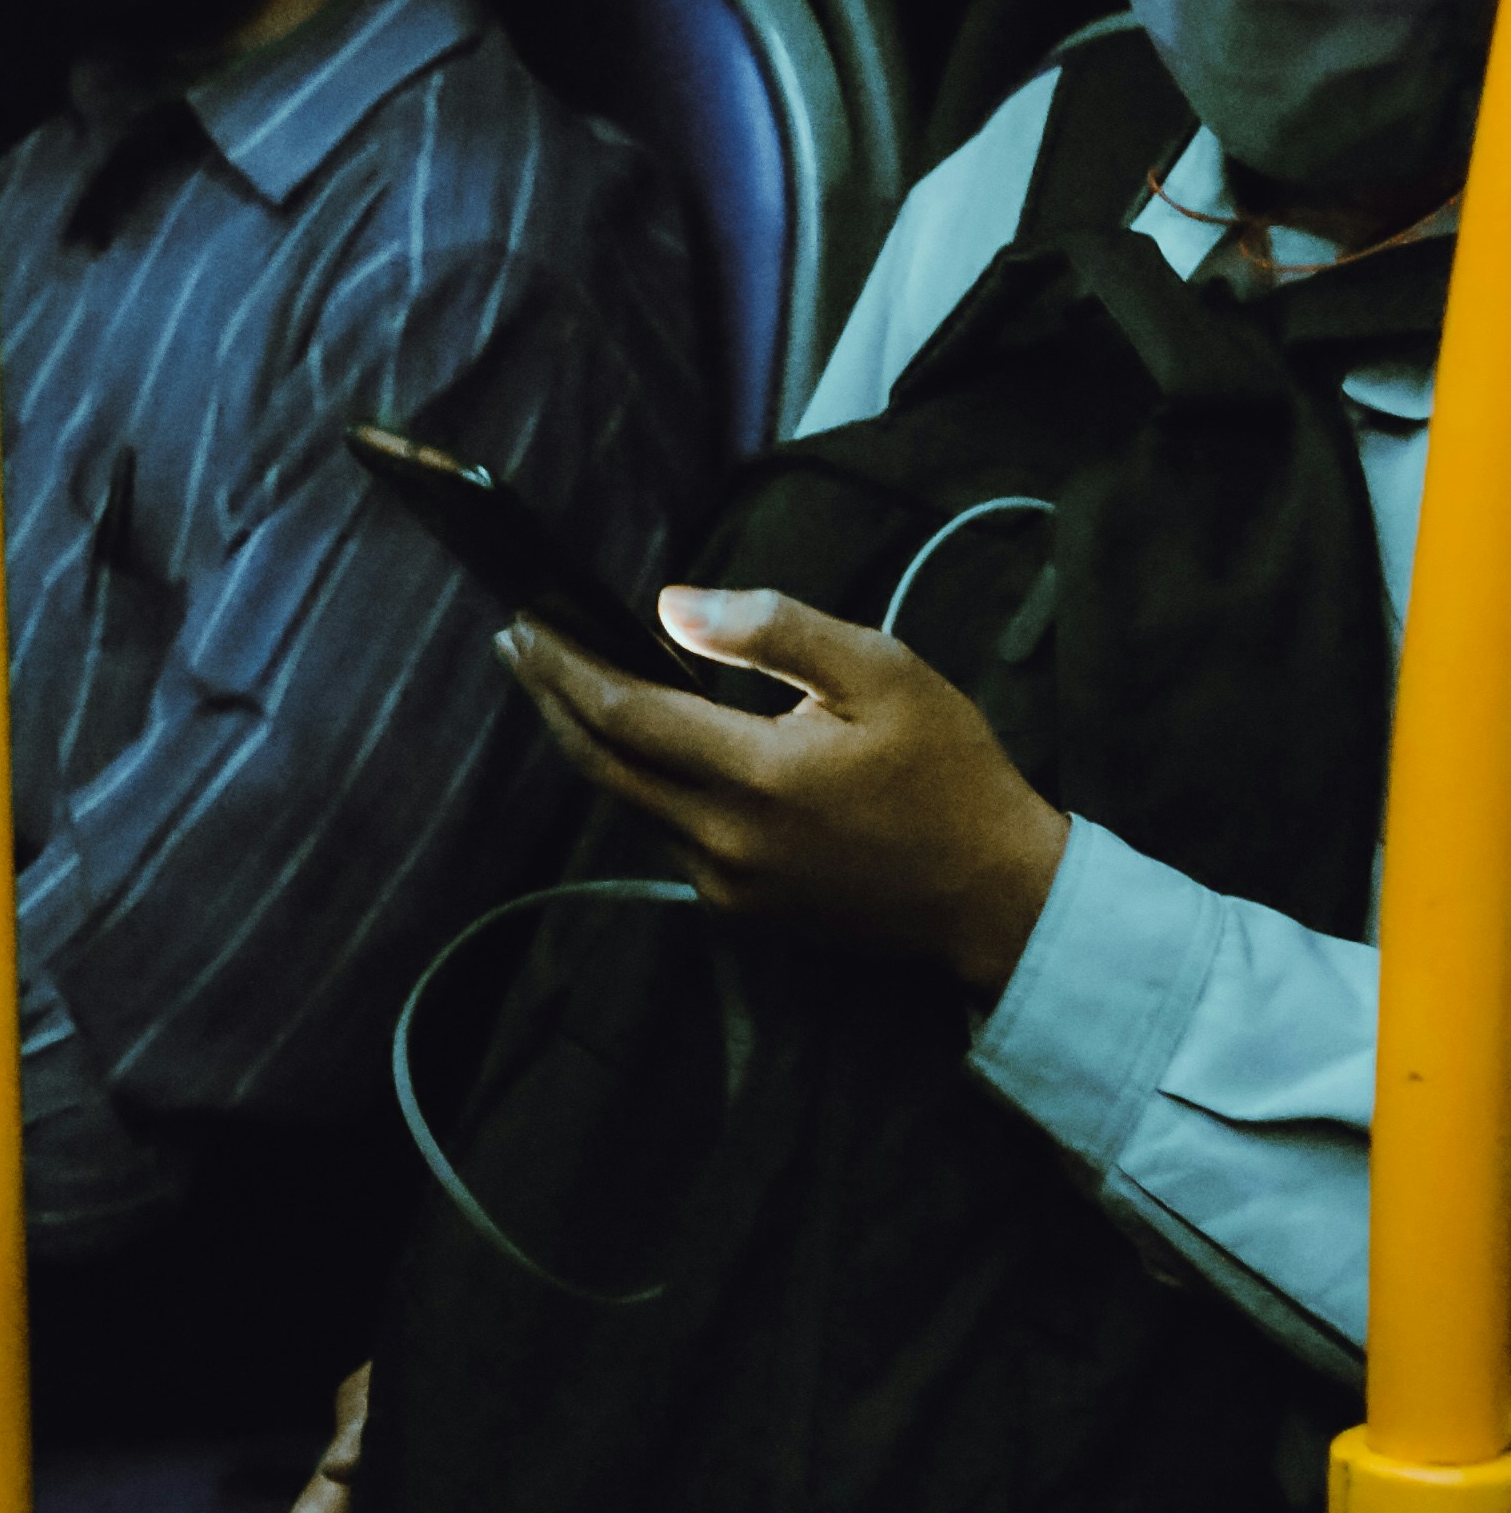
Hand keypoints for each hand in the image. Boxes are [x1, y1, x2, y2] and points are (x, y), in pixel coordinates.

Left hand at [499, 586, 1069, 998]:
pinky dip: (635, 779)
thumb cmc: (948, 770)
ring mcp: (727, 884)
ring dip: (586, 739)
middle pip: (602, 764)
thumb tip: (670, 605)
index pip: (623, 714)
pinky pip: (664, 832)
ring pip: (626, 802)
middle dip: (550, 699)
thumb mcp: (881, 671)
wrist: (996, 894)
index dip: (564, 665)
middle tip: (516, 642)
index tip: (525, 619)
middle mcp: (725, 840)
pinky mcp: (739, 908)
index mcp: (758, 776)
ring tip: (560, 678)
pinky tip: (633, 738)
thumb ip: (773, 631)